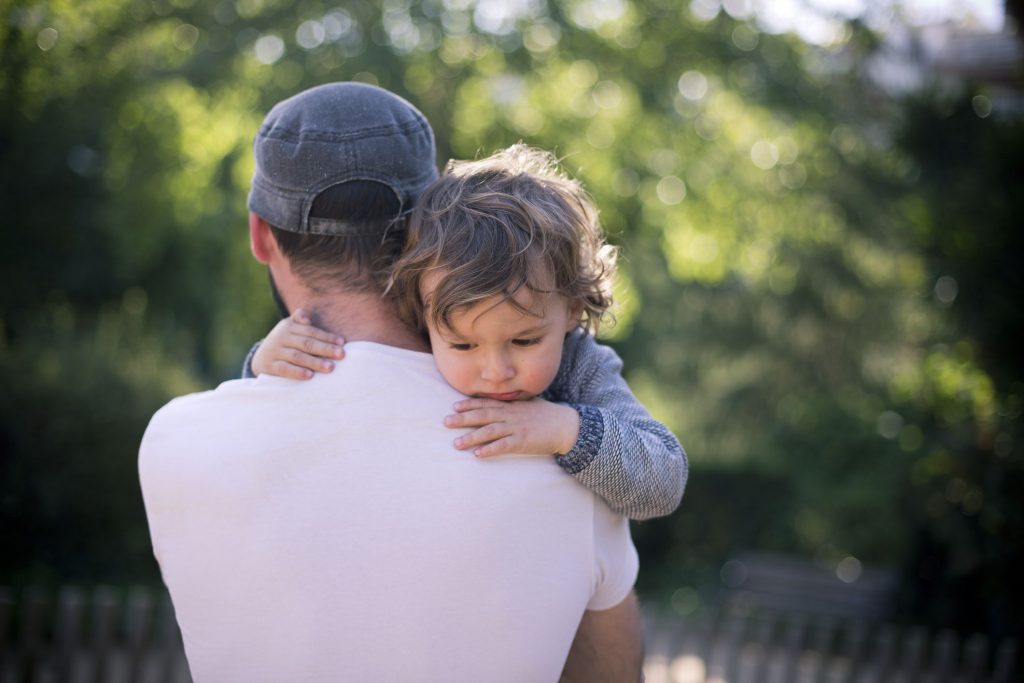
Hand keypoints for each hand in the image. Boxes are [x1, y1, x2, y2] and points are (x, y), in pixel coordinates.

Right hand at [251, 308, 344, 379]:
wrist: (260, 357)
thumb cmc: (285, 342)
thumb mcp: (290, 328)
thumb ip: (300, 320)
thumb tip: (307, 318)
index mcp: (289, 326)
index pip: (311, 331)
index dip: (327, 337)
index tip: (342, 343)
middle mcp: (281, 337)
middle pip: (306, 343)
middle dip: (325, 349)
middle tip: (341, 355)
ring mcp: (275, 352)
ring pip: (297, 356)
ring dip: (314, 362)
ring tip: (330, 367)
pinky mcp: (270, 366)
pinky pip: (285, 369)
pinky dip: (297, 372)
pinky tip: (310, 375)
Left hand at [444, 398, 579, 457]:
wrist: (566, 426)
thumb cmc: (547, 415)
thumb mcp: (529, 404)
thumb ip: (513, 404)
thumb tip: (499, 403)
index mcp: (511, 406)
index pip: (486, 403)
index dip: (469, 404)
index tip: (454, 406)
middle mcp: (511, 415)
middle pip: (483, 415)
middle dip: (463, 419)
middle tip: (445, 422)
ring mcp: (516, 428)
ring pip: (490, 431)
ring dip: (471, 437)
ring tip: (456, 443)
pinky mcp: (523, 442)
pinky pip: (503, 446)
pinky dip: (490, 449)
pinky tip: (478, 454)